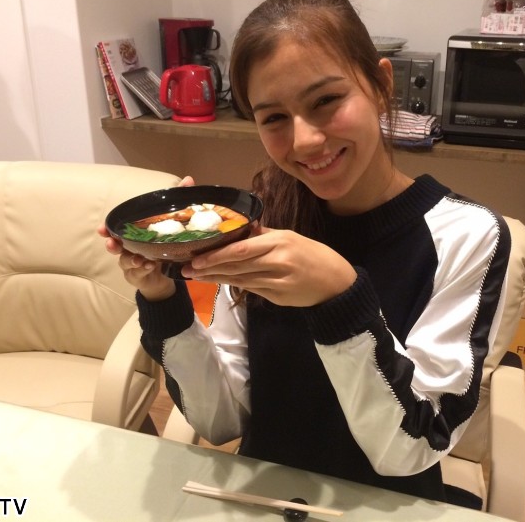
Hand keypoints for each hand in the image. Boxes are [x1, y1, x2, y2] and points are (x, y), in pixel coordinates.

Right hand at [96, 175, 195, 300]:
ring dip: (131, 259)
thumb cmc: (164, 246)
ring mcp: (132, 264)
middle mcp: (129, 248)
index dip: (107, 229)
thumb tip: (188, 179)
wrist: (167, 274)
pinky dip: (143, 270)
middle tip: (112, 243)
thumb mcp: (173, 225)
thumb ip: (179, 202)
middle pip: (114, 246)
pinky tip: (150, 266)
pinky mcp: (138, 276)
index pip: (116, 230)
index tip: (101, 229)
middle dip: (112, 244)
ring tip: (139, 259)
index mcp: (133, 235)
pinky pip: (137, 273)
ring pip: (125, 261)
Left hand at [182, 226, 356, 306]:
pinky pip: (251, 289)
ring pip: (240, 279)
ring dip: (217, 278)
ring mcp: (278, 281)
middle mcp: (278, 261)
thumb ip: (265, 235)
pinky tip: (220, 282)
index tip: (196, 256)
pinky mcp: (278, 296)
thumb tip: (241, 228)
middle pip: (236, 265)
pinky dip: (234, 285)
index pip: (241, 249)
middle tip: (187, 269)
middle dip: (209, 268)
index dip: (216, 254)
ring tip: (197, 277)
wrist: (337, 283)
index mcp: (280, 241)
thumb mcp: (291, 237)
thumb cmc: (314, 255)